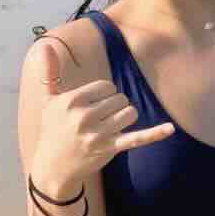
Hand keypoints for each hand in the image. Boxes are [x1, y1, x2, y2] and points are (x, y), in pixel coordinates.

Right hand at [29, 38, 174, 196]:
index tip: (93, 106)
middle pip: (120, 98)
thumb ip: (50, 73)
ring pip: (130, 113)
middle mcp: (83, 117)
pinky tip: (170, 128)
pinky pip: (136, 138)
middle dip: (114, 107)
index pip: (106, 86)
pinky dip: (154, 133)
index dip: (104, 95)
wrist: (52, 168)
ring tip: (109, 127)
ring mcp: (97, 134)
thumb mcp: (48, 102)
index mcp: (70, 101)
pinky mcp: (109, 149)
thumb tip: (44, 47)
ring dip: (125, 118)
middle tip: (98, 120)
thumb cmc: (53, 130)